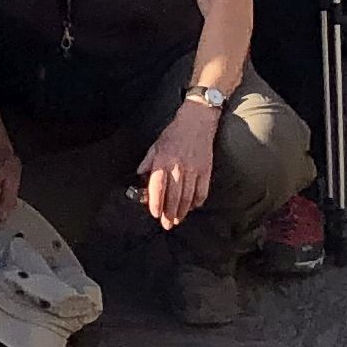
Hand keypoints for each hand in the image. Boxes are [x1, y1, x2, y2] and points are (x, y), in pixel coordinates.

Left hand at [136, 102, 219, 229]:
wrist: (197, 121)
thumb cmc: (174, 134)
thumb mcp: (155, 145)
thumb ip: (148, 162)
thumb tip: (140, 176)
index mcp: (163, 160)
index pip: (158, 187)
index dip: (156, 202)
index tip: (155, 213)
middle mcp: (178, 167)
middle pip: (174, 196)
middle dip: (169, 213)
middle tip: (167, 224)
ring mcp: (194, 170)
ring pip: (188, 197)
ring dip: (182, 211)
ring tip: (177, 220)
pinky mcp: (206, 170)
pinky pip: (202, 191)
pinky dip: (198, 202)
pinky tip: (193, 207)